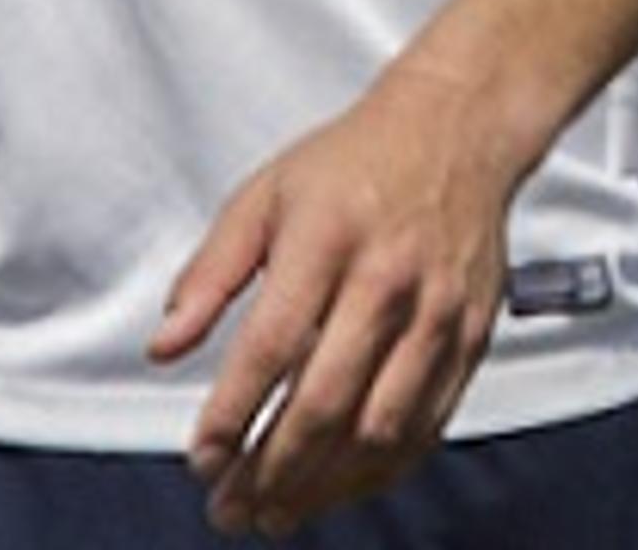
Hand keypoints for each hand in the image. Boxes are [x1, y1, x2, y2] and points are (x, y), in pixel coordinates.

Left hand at [151, 63, 522, 535]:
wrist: (461, 126)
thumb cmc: (358, 160)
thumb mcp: (264, 195)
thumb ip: (210, 273)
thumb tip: (166, 346)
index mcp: (328, 239)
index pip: (271, 346)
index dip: (231, 414)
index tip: (203, 458)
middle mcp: (388, 278)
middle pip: (326, 400)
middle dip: (270, 470)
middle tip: (231, 506)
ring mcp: (437, 311)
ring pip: (380, 426)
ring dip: (324, 484)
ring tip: (278, 511)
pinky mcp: (472, 332)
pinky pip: (428, 422)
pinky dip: (382, 469)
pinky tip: (342, 485)